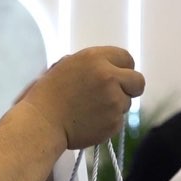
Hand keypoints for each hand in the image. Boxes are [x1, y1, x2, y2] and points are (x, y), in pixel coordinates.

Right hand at [19, 46, 145, 148]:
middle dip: (131, 88)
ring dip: (115, 106)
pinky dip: (108, 122)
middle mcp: (108, 76)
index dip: (123, 69)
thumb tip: (112, 68)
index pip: (127, 58)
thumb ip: (93, 65)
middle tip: (117, 94)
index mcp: (95, 58)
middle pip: (138, 81)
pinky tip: (89, 121)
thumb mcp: (67, 66)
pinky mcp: (114, 121)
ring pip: (127, 103)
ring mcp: (114, 100)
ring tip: (90, 110)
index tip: (119, 76)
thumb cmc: (47, 94)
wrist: (42, 122)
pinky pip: (119, 120)